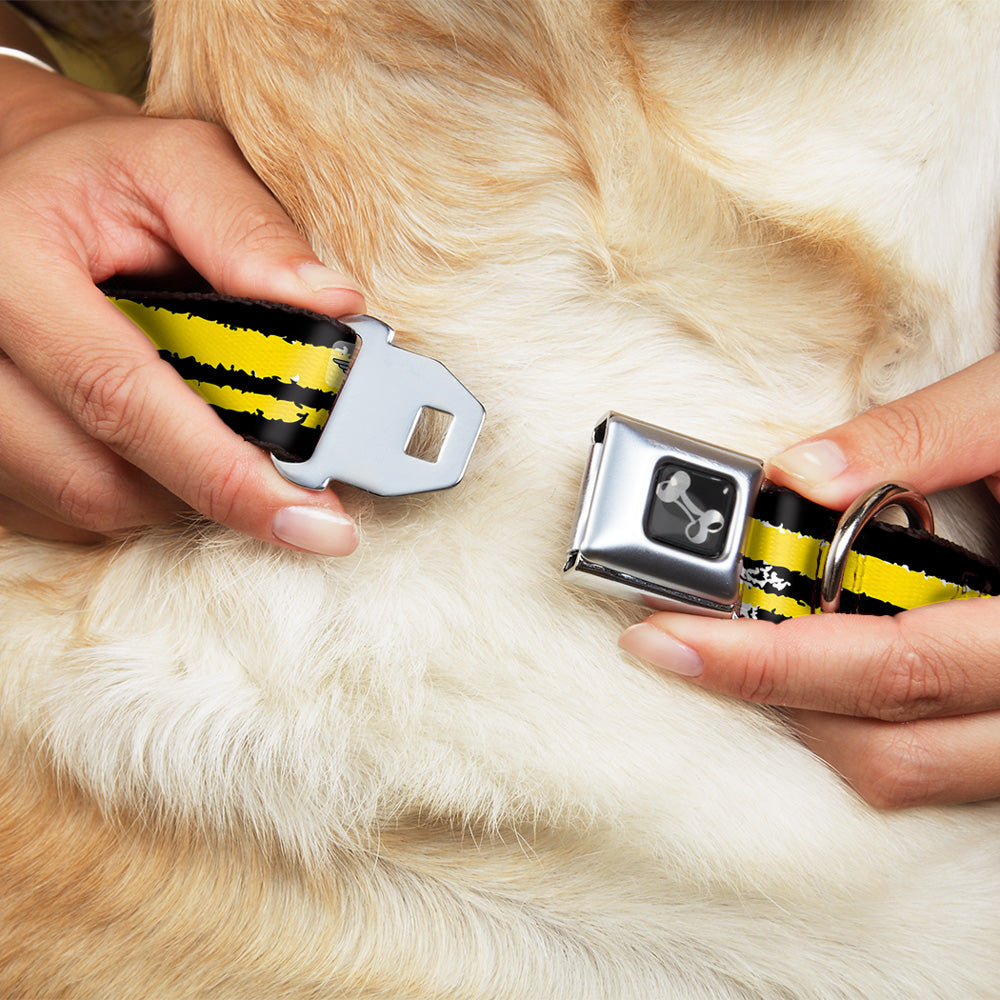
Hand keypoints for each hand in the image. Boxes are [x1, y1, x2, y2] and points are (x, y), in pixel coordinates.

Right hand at [0, 59, 363, 552]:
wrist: (18, 186)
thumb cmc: (102, 176)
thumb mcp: (177, 166)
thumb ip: (250, 230)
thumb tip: (333, 307)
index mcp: (10, 265)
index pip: (121, 397)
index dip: (224, 473)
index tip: (314, 521)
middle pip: (97, 478)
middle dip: (210, 488)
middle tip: (289, 479)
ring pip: (83, 503)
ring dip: (174, 489)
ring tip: (217, 432)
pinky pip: (61, 509)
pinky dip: (134, 490)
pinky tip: (162, 439)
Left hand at [620, 352, 999, 807]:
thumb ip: (919, 436)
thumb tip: (797, 474)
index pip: (897, 666)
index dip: (769, 661)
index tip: (667, 636)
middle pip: (894, 747)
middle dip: (767, 696)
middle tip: (675, 643)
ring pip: (916, 772)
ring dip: (814, 719)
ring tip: (739, 649)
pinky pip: (942, 762)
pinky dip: (868, 723)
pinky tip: (822, 662)